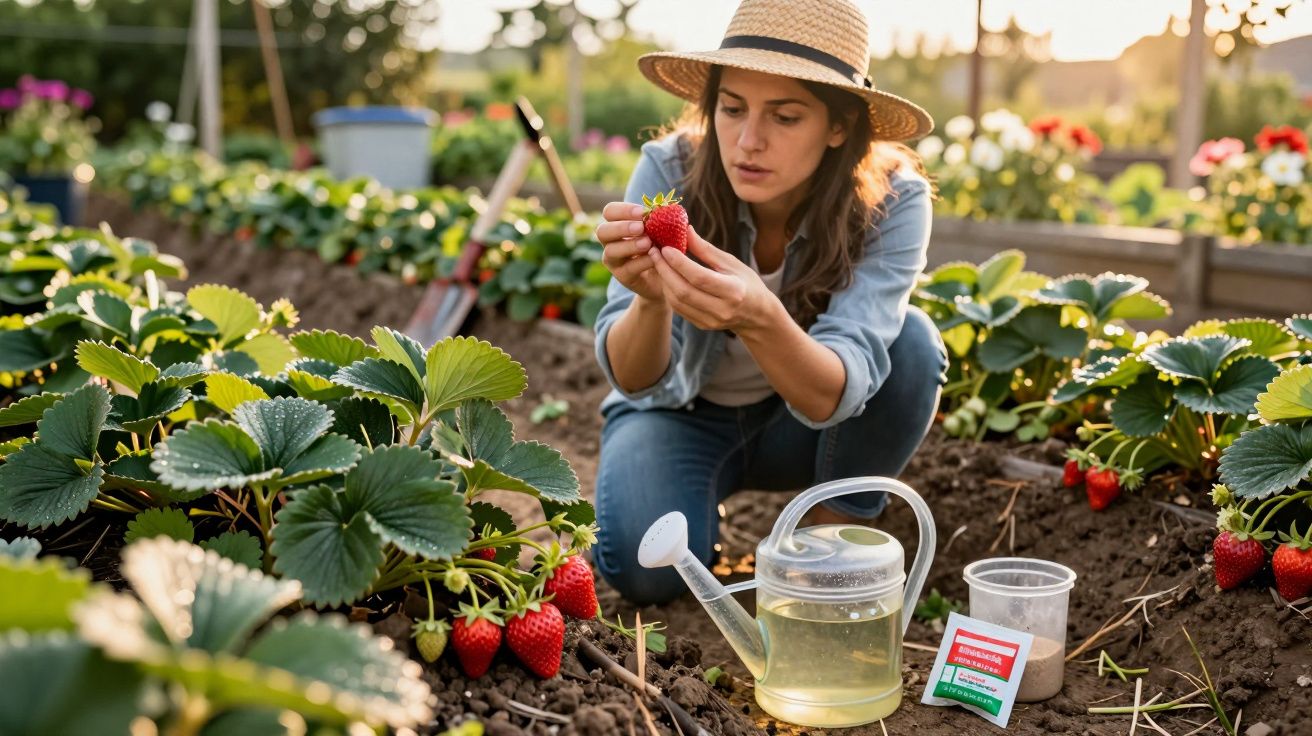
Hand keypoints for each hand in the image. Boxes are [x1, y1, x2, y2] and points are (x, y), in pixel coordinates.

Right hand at [596, 201, 663, 303]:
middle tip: (641, 227)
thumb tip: (669, 209)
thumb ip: (661, 220)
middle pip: (602, 230)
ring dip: (629, 245)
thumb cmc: (662, 245)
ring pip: (611, 251)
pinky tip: (654, 258)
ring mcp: (614, 260)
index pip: (610, 212)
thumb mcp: (662, 231)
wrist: (666, 275)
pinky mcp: (622, 276)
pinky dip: (641, 262)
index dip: (623, 210)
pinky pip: (627, 268)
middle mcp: (610, 241)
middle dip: (621, 228)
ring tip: (648, 243)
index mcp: (617, 224)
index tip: (643, 212)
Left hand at [648, 225, 778, 333]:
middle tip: (654, 252)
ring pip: (677, 301)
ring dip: (664, 281)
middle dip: (665, 270)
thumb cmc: (746, 283)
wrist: (757, 315)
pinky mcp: (703, 326)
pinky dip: (669, 292)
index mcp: (733, 290)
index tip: (665, 247)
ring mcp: (711, 321)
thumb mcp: (731, 263)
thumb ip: (706, 250)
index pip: (699, 277)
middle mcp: (722, 309)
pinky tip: (667, 277)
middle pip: (684, 291)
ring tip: (658, 263)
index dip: (679, 262)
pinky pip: (679, 309)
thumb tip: (685, 230)